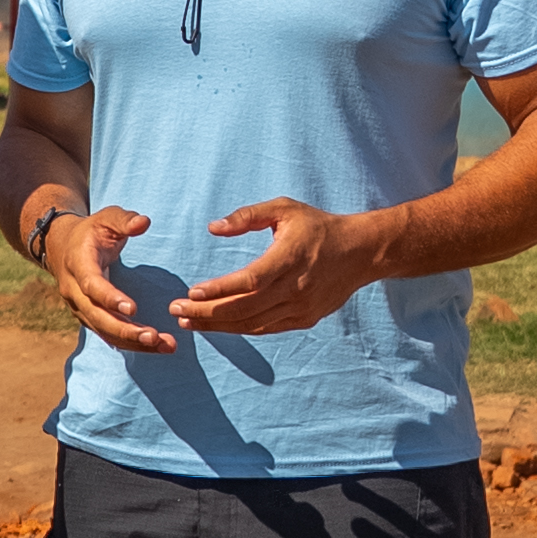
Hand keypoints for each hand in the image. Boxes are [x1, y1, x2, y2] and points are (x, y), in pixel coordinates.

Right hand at [44, 206, 178, 353]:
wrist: (63, 247)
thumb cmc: (91, 231)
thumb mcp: (106, 218)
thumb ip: (124, 220)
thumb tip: (144, 223)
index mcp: (78, 264)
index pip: (91, 285)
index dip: (110, 298)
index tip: (133, 308)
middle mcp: (74, 291)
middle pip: (97, 317)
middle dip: (125, 330)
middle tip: (154, 337)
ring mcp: (80, 307)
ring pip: (104, 331)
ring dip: (133, 342)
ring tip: (165, 346)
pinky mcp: (89, 317)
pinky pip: (108, 334)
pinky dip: (131, 343)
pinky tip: (157, 346)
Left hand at [168, 196, 380, 335]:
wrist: (360, 252)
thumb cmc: (318, 227)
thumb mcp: (284, 209)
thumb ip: (248, 216)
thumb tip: (214, 227)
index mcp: (290, 258)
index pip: (250, 280)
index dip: (220, 290)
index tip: (191, 293)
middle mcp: (296, 287)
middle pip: (245, 308)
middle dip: (207, 314)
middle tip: (176, 311)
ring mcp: (301, 307)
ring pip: (253, 324)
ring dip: (218, 326)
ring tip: (189, 322)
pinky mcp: (305, 319)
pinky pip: (266, 328)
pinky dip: (240, 328)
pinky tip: (218, 325)